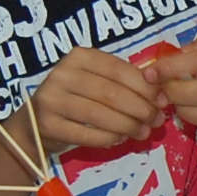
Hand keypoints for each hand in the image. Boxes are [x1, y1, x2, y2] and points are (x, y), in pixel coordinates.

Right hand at [24, 47, 165, 151]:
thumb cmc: (75, 98)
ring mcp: (52, 99)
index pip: (119, 70)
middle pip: (111, 94)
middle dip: (141, 109)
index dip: (145, 87)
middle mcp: (62, 74)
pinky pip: (87, 135)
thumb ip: (124, 83)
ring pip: (101, 115)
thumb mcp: (95, 81)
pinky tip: (120, 139)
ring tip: (143, 133)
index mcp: (79, 57)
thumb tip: (160, 95)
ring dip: (128, 126)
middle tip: (156, 120)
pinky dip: (109, 139)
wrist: (34, 123)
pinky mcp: (49, 124)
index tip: (162, 100)